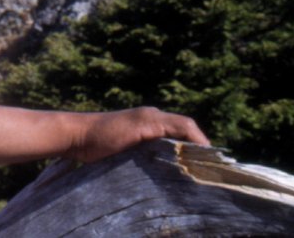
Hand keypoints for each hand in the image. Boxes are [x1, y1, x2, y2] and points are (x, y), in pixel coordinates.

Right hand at [0, 103, 208, 165]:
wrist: (78, 137)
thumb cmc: (97, 148)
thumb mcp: (128, 155)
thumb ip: (146, 157)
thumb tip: (168, 178)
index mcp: (149, 123)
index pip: (183, 132)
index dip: (198, 147)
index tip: (209, 168)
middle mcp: (152, 117)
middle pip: (187, 129)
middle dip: (202, 149)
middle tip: (216, 171)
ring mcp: (149, 117)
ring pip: (185, 127)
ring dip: (199, 145)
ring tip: (210, 166)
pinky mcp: (146, 121)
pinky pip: (178, 126)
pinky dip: (191, 139)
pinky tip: (196, 156)